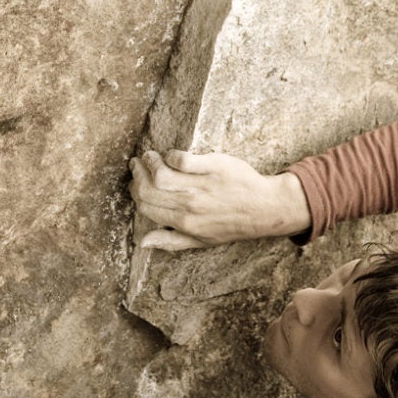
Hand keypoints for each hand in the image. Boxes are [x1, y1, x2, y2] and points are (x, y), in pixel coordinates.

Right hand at [129, 149, 310, 250]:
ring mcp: (201, 186)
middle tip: (138, 164)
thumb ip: (169, 241)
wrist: (263, 208)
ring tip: (152, 156)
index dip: (135, 191)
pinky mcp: (213, 167)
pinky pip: (182, 159)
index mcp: (183, 223)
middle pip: (148, 188)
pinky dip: (171, 155)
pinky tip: (172, 155)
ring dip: (151, 161)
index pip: (146, 205)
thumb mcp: (200, 241)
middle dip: (138, 174)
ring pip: (161, 173)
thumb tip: (141, 242)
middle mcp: (189, 205)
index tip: (135, 181)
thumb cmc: (231, 225)